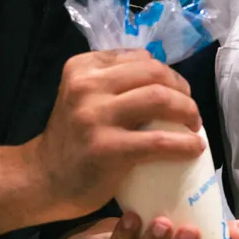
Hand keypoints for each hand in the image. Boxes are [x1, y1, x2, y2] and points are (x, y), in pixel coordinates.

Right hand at [26, 51, 205, 223]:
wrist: (43, 179)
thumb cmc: (72, 140)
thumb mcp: (81, 97)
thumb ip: (111, 82)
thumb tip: (162, 79)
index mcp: (82, 67)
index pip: (140, 58)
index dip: (167, 74)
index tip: (176, 92)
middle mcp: (86, 85)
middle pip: (154, 73)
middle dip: (182, 90)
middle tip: (190, 110)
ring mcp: (95, 116)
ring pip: (159, 99)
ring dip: (188, 111)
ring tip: (194, 126)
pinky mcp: (107, 148)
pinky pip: (159, 141)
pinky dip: (184, 144)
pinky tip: (194, 148)